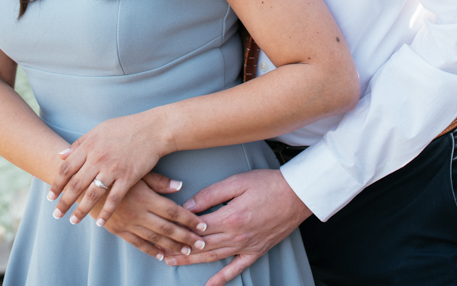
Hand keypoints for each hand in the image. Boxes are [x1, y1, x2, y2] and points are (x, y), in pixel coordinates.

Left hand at [48, 111, 167, 224]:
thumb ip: (80, 143)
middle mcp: (98, 158)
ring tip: (73, 221)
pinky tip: (100, 223)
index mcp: (90, 145)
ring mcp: (113, 169)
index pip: (67, 168)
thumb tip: (61, 155)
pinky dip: (106, 213)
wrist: (153, 129)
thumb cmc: (126, 127)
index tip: (50, 197)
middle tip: (56, 215)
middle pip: (76, 184)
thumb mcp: (100, 129)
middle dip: (64, 202)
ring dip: (81, 211)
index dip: (57, 184)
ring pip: (92, 195)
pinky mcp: (128, 177)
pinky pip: (114, 199)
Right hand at [88, 173, 208, 257]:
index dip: (190, 220)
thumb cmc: (114, 170)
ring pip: (155, 239)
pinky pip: (138, 244)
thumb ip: (159, 181)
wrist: (85, 181)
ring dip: (173, 247)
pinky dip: (151, 251)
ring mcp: (128, 224)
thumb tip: (179, 185)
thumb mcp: (138, 171)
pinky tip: (162, 256)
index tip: (203, 226)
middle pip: (168, 229)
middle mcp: (139, 214)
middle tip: (202, 244)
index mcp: (146, 198)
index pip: (174, 212)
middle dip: (186, 237)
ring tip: (188, 253)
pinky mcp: (118, 230)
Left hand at [163, 169, 311, 285]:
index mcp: (229, 217)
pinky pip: (237, 269)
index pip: (196, 227)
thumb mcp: (237, 181)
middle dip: (179, 249)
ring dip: (192, 261)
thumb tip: (189, 206)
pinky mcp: (256, 251)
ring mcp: (246, 247)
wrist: (297, 195)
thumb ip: (211, 194)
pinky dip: (222, 279)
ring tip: (173, 263)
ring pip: (213, 257)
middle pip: (201, 245)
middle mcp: (236, 236)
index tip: (162, 231)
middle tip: (159, 252)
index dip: (178, 229)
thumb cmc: (268, 184)